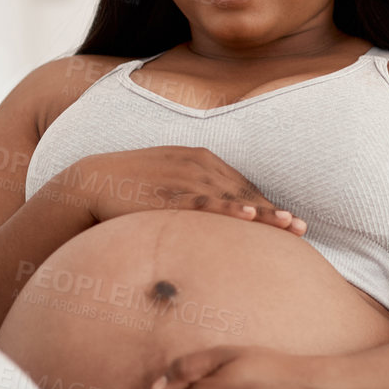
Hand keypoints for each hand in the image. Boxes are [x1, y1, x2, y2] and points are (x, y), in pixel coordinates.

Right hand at [50, 147, 307, 234]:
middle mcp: (197, 163)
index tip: (289, 222)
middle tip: (300, 230)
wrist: (88, 185)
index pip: (241, 184)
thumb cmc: (128, 190)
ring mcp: (183, 176)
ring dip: (262, 211)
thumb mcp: (166, 183)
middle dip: (273, 211)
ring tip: (287, 227)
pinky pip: (204, 201)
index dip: (267, 204)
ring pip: (231, 195)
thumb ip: (190, 194)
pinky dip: (228, 207)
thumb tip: (208, 221)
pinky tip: (248, 215)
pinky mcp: (167, 191)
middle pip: (244, 190)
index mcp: (199, 158)